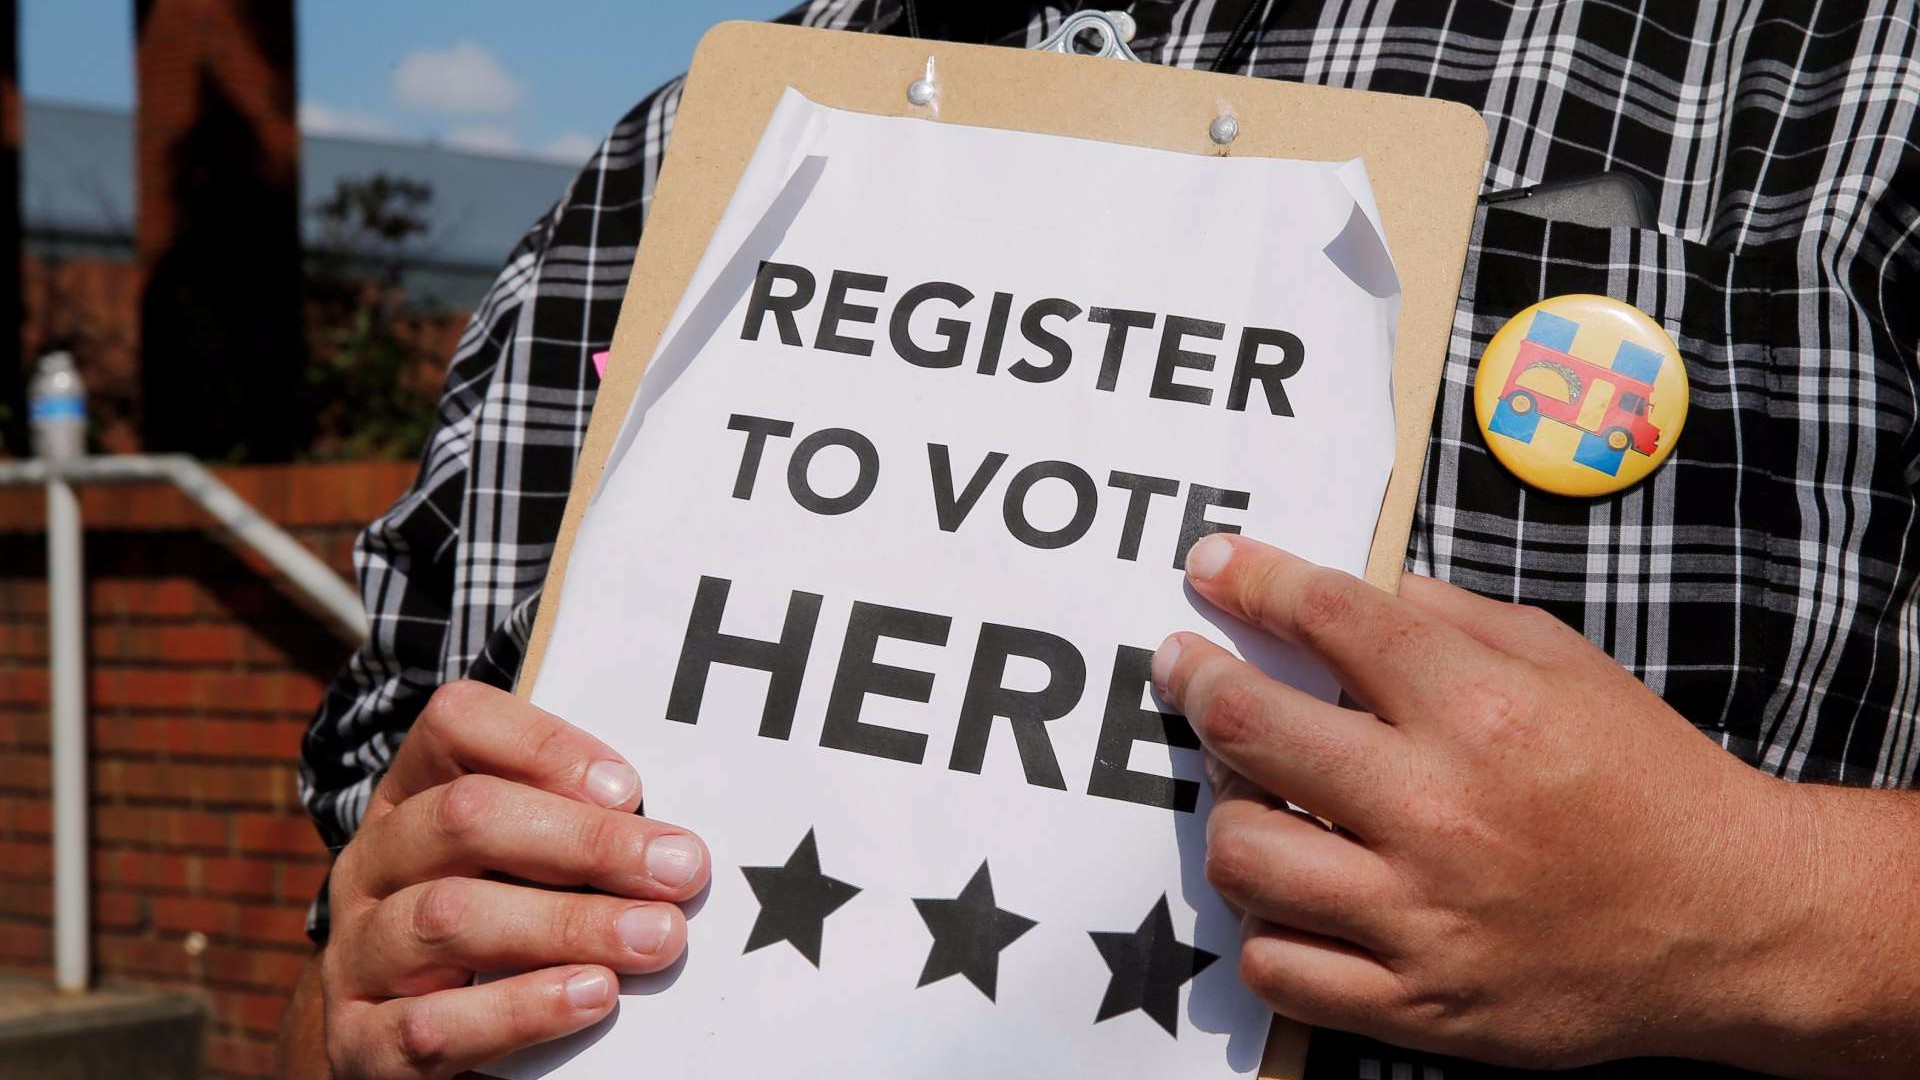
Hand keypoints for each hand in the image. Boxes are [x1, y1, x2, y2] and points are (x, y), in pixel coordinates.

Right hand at [317, 681, 709, 1078]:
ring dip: (569, 925)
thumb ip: (574, 830)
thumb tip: (671, 843)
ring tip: (655, 938)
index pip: (455, 724)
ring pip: (450, 918)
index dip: (544, 746)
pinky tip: (591, 997)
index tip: (630, 788)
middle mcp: (373, 863)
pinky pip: (433, 1025)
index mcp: (411, 797)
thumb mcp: (521, 864)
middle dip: (585, 842)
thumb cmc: (493, 932)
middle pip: (463, 818)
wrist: (412, 1045)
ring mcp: (358, 953)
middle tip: (679, 870)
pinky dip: (520, 1009)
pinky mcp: (363, 1042)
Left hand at [1151, 534, 1809, 1069]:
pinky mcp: (1419, 1002)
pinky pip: (1276, 967)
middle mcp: (1438, 808)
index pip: (1324, 618)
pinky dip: (1266, 928)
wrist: (1733, 921)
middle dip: (1198, 683)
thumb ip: (1451, 619)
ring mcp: (1421, 914)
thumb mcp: (1565, 663)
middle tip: (1184, 670)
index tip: (1210, 568)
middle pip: (1250, 729)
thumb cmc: (1645, 779)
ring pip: (1243, 856)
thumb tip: (1355, 589)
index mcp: (1479, 709)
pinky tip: (1291, 896)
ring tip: (1249, 797)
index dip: (1250, 580)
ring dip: (1229, 816)